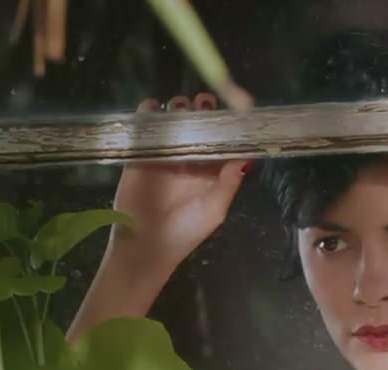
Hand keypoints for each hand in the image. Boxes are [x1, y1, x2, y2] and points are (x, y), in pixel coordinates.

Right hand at [112, 92, 249, 265]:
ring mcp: (165, 151)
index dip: (226, 121)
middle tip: (202, 106)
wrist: (145, 246)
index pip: (221, 136)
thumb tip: (247, 156)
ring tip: (179, 109)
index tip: (230, 109)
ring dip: (177, 107)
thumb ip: (229, 182)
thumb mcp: (214, 209)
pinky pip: (145, 124)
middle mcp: (190, 156)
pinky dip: (148, 112)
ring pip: (173, 117)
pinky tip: (154, 111)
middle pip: (198, 120)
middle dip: (202, 108)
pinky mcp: (141, 152)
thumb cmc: (185, 232)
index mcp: (211, 169)